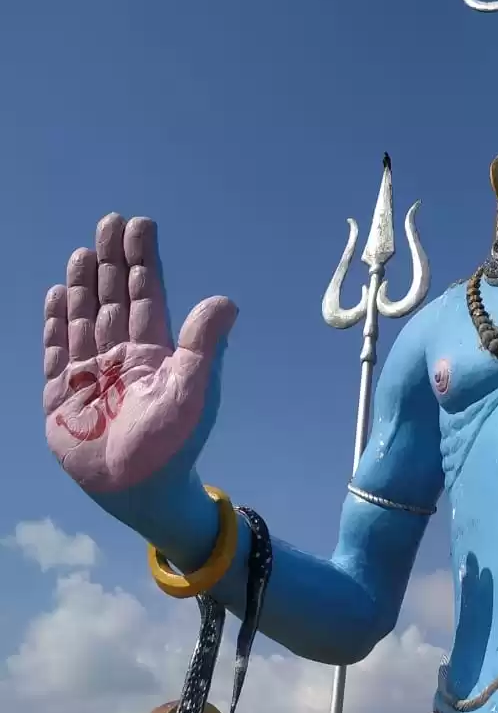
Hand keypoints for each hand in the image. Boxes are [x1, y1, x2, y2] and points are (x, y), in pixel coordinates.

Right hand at [43, 214, 236, 496]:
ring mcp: (90, 375)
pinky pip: (57, 353)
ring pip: (84, 320)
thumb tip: (226, 301)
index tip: (140, 226)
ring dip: (82, 287)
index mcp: (154, 354)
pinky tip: (57, 296)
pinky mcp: (63, 397)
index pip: (146, 297)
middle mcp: (121, 358)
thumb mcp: (195, 390)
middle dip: (110, 263)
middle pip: (113, 300)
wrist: (143, 491)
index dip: (142, 262)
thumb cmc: (176, 443)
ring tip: (83, 252)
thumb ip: (205, 345)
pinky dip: (56, 326)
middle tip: (109, 222)